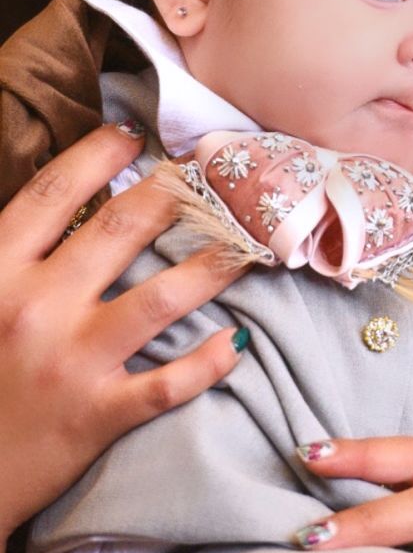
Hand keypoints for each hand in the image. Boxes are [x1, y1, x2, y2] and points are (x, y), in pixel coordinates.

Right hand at [0, 123, 243, 539]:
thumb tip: (65, 208)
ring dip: (214, 264)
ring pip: (161, 298)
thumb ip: (14, 256)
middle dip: (177, 192)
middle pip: (121, 228)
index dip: (98, 155)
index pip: (52, 192)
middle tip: (214, 173)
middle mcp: (35, 308)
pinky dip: (208, 362)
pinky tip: (238, 341)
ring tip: (250, 242)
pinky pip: (167, 384)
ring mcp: (70, 363)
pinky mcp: (96, 416)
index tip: (135, 136)